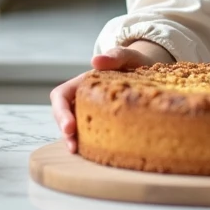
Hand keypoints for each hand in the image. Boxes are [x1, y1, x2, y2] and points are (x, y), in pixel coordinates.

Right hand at [49, 42, 172, 153]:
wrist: (148, 70)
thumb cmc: (133, 62)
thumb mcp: (127, 56)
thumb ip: (114, 56)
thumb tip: (95, 60)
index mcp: (82, 83)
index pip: (61, 96)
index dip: (61, 112)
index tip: (69, 126)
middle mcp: (83, 99)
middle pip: (64, 116)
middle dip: (66, 132)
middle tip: (73, 146)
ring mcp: (91, 112)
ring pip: (76, 128)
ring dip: (76, 140)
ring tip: (81, 153)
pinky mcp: (102, 123)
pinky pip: (91, 134)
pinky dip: (91, 144)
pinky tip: (100, 154)